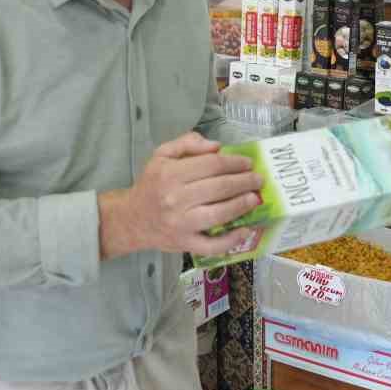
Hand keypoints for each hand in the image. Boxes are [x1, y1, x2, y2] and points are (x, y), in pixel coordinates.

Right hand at [99, 133, 262, 258]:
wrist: (131, 219)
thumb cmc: (150, 185)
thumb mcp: (161, 156)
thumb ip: (187, 144)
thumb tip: (216, 146)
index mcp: (171, 174)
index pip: (211, 165)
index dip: (234, 163)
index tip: (248, 163)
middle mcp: (176, 199)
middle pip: (220, 188)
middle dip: (245, 182)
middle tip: (259, 179)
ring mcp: (182, 224)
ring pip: (220, 214)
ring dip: (243, 205)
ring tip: (255, 198)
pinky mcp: (185, 244)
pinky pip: (212, 245)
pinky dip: (232, 240)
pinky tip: (245, 230)